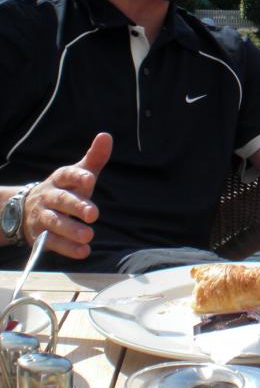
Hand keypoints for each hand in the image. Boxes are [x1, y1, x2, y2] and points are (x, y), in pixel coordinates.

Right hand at [22, 132, 111, 258]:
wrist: (26, 211)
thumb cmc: (64, 189)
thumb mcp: (78, 173)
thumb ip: (94, 158)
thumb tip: (106, 136)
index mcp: (59, 179)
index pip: (67, 174)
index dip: (78, 176)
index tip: (91, 179)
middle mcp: (49, 197)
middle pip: (62, 200)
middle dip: (77, 206)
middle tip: (93, 214)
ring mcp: (43, 217)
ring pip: (55, 223)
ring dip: (71, 230)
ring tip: (89, 235)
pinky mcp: (40, 236)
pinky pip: (52, 243)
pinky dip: (67, 248)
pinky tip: (83, 251)